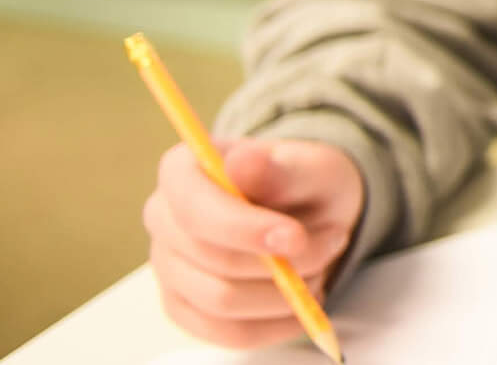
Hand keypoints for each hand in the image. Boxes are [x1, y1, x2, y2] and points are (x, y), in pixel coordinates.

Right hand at [142, 136, 363, 347]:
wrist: (308, 211)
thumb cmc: (303, 182)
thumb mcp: (308, 166)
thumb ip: (279, 169)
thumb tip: (242, 163)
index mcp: (180, 171)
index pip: (195, 209)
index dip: (244, 229)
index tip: (295, 238)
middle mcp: (163, 219)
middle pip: (213, 261)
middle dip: (282, 261)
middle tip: (334, 241)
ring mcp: (168, 268)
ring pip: (221, 302)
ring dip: (284, 292)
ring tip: (321, 266)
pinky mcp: (185, 308)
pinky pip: (227, 333)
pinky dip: (275, 325)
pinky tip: (304, 303)